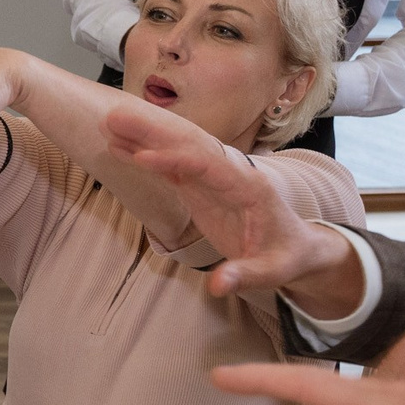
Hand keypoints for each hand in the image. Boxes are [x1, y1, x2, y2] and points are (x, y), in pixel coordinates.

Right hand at [100, 102, 357, 303]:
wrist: (295, 246)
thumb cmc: (287, 257)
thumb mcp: (272, 271)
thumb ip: (244, 275)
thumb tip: (216, 287)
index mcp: (249, 186)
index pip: (210, 165)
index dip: (176, 160)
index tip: (144, 158)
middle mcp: (229, 173)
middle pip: (188, 144)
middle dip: (152, 132)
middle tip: (116, 117)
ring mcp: (212, 178)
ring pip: (176, 149)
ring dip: (143, 136)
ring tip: (109, 122)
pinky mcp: (199, 187)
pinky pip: (169, 166)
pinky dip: (144, 156)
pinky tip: (118, 147)